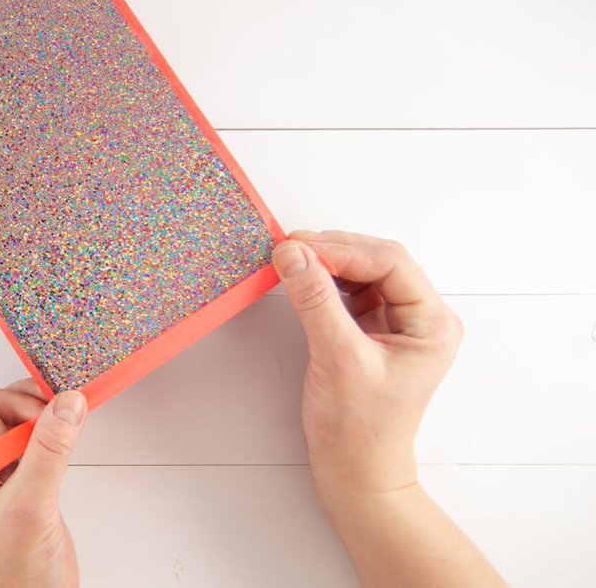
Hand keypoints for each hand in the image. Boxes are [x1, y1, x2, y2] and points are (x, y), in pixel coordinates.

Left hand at [0, 379, 87, 587]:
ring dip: (39, 420)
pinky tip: (59, 448)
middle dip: (23, 415)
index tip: (24, 446)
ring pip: (12, 411)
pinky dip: (50, 430)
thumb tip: (66, 406)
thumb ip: (47, 453)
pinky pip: (30, 429)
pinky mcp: (15, 470)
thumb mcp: (27, 509)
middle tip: (46, 440)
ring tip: (53, 446)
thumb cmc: (11, 577)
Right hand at [271, 230, 463, 499]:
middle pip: (378, 261)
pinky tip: (303, 279)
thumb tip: (293, 254)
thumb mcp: (337, 358)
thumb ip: (316, 301)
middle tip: (289, 248)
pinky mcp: (372, 332)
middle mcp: (421, 319)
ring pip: (363, 273)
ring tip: (291, 259)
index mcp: (432, 324)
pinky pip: (350, 292)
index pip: (390, 263)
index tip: (299, 247)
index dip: (344, 249)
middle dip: (334, 251)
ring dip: (328, 263)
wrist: (355, 473)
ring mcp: (397, 325)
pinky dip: (325, 281)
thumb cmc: (359, 430)